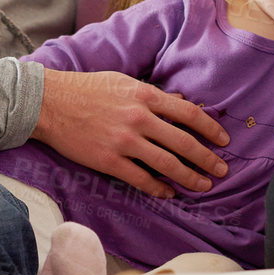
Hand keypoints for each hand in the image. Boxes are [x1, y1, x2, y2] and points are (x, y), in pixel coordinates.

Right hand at [31, 68, 228, 198]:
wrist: (49, 103)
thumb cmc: (85, 89)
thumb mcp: (123, 81)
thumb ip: (152, 95)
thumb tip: (180, 103)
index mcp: (145, 95)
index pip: (189, 114)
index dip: (210, 129)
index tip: (223, 140)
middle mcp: (139, 118)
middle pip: (184, 143)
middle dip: (207, 159)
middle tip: (222, 169)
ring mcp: (124, 141)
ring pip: (167, 164)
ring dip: (190, 177)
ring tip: (203, 185)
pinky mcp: (109, 161)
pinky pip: (141, 179)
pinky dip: (159, 188)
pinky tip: (169, 193)